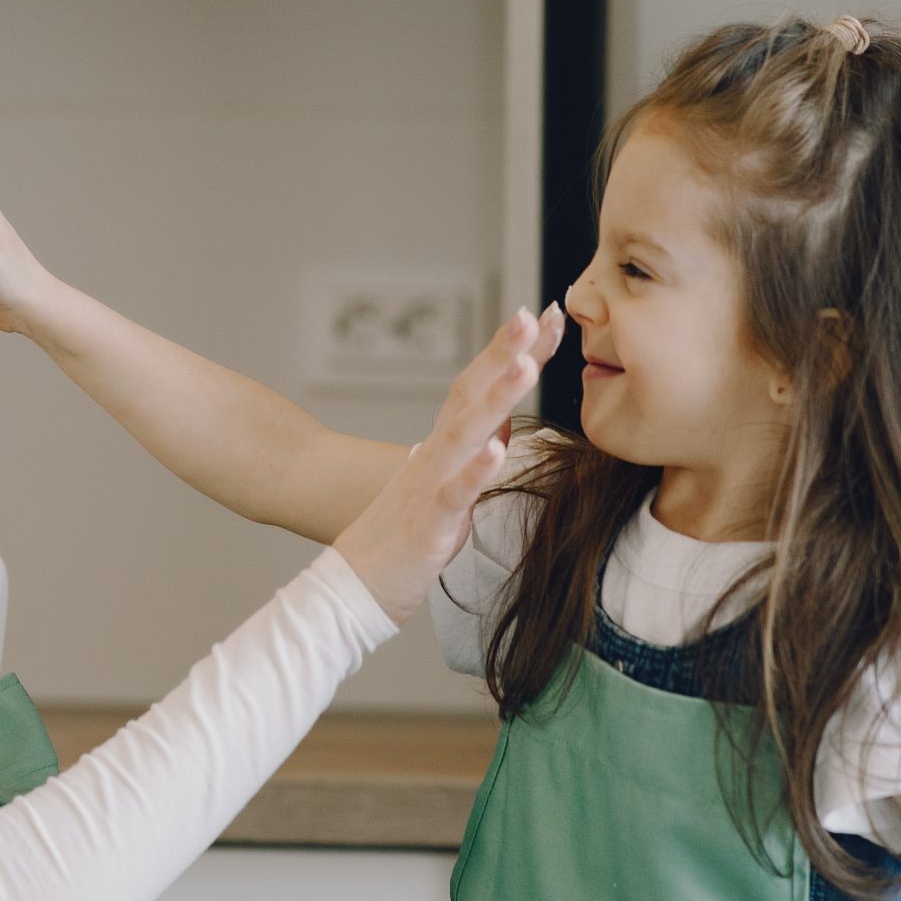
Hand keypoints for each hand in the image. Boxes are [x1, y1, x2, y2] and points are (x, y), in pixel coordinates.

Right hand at [332, 304, 565, 623]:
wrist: (353, 587)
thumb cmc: (400, 541)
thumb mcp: (445, 491)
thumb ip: (471, 456)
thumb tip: (500, 428)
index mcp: (443, 449)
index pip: (481, 387)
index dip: (513, 352)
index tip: (547, 319)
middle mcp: (435, 456)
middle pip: (472, 392)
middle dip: (506, 352)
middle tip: (536, 313)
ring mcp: (429, 486)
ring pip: (465, 432)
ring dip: (497, 395)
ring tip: (527, 362)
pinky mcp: (428, 525)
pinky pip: (452, 493)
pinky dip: (475, 469)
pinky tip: (498, 448)